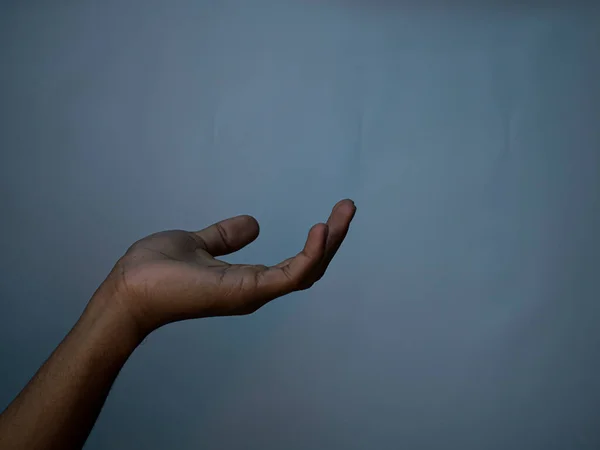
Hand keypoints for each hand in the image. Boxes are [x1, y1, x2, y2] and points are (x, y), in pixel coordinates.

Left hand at [102, 199, 356, 336]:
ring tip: (344, 213)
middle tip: (349, 208)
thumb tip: (253, 223)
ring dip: (330, 242)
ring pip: (307, 270)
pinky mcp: (248, 292)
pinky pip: (291, 275)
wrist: (129, 288)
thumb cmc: (155, 270)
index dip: (318, 242)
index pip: (295, 264)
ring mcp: (254, 292)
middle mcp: (257, 289)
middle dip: (333, 238)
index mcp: (248, 279)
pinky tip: (320, 230)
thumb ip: (226, 236)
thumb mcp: (198, 242)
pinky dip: (310, 254)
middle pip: (310, 267)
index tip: (332, 214)